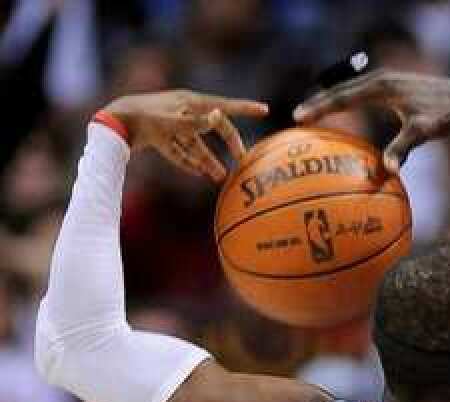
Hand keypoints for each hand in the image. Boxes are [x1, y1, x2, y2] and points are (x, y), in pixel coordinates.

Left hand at [105, 90, 268, 181]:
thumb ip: (196, 124)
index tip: (264, 110)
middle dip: (229, 144)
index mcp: (191, 103)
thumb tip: (218, 117)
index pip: (224, 106)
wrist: (113, 122)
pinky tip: (199, 175)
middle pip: (215, 127)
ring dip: (209, 160)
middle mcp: (185, 112)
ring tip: (220, 178)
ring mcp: (174, 125)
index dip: (245, 108)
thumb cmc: (143, 119)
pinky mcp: (163, 136)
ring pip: (197, 144)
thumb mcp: (171, 122)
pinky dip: (190, 162)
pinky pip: (182, 151)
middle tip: (241, 160)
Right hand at [294, 71, 449, 173]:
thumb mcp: (422, 132)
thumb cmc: (443, 116)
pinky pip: (363, 95)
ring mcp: (386, 82)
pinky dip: (349, 104)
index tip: (300, 116)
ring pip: (351, 91)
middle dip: (320, 104)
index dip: (320, 107)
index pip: (342, 97)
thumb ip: (402, 149)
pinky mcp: (392, 88)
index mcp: (381, 87)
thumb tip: (386, 173)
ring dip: (332, 102)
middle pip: (341, 91)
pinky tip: (343, 118)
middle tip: (298, 117)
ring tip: (313, 116)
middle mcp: (380, 80)